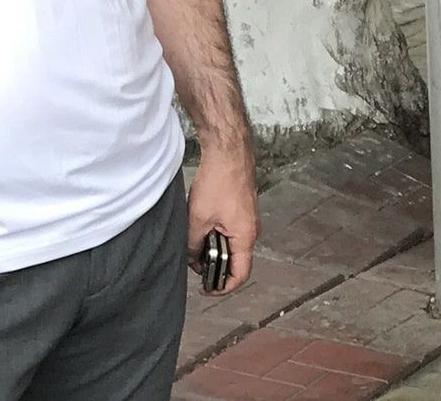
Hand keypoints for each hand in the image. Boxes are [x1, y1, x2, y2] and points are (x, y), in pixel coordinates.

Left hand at [187, 147, 258, 295]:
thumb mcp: (197, 220)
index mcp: (245, 237)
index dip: (222, 287)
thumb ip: (192, 245)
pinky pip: (230, 230)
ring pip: (231, 244)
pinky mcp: (241, 208)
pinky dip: (216, 233)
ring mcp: (247, 219)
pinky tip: (200, 223)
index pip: (240, 275)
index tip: (207, 288)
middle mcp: (251, 230)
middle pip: (235, 260)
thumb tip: (190, 257)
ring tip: (195, 237)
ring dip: (213, 246)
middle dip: (214, 264)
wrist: (228, 152)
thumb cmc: (220, 181)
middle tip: (194, 260)